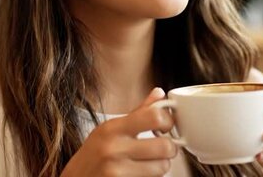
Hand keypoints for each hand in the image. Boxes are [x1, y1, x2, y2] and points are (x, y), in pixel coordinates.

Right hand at [61, 88, 177, 176]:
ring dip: (161, 165)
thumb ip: (138, 112)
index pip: (154, 117)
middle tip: (163, 148)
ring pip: (162, 167)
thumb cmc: (93, 153)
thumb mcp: (110, 128)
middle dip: (169, 148)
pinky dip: (150, 176)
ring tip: (150, 162)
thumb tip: (159, 94)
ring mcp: (117, 170)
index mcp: (113, 128)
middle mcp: (114, 148)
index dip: (168, 121)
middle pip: (164, 146)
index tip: (166, 126)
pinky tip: (139, 172)